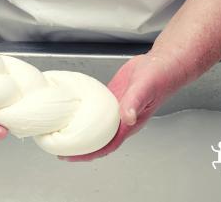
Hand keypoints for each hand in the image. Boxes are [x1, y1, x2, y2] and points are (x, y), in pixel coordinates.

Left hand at [60, 52, 187, 161]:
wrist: (163, 63)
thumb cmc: (159, 77)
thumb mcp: (145, 88)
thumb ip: (135, 103)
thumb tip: (127, 118)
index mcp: (129, 124)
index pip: (106, 145)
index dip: (88, 153)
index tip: (70, 157)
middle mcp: (120, 120)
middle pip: (97, 140)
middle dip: (79, 147)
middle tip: (58, 148)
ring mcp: (115, 109)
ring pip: (95, 126)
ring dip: (79, 131)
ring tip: (61, 132)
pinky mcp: (112, 97)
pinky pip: (95, 109)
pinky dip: (83, 113)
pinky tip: (72, 111)